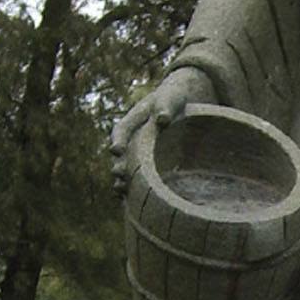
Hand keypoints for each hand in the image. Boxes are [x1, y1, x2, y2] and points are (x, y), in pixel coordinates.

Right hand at [110, 66, 217, 190]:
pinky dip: (134, 188)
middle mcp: (133, 137)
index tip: (116, 150)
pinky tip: (131, 202)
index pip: (122, 129)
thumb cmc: (175, 97)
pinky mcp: (148, 163)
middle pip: (122, 153)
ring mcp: (139, 151)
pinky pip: (138, 177)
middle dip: (118, 164)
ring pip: (127, 168)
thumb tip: (162, 120)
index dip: (118, 140)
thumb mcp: (171, 98)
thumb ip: (165, 107)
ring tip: (120, 191)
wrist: (183, 103)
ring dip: (122, 180)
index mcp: (134, 119)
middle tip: (118, 175)